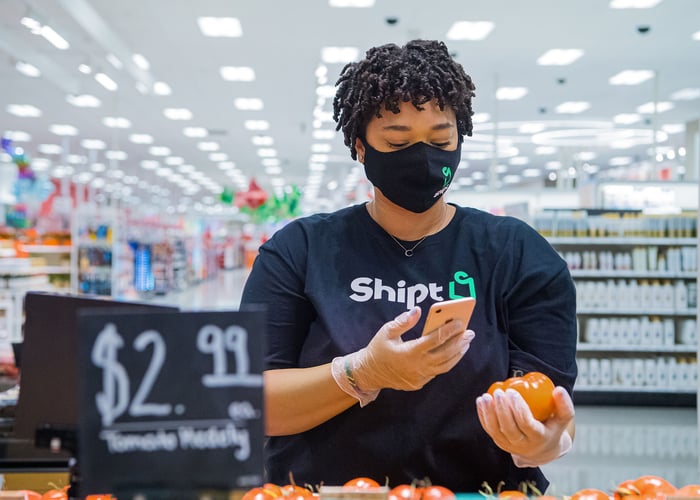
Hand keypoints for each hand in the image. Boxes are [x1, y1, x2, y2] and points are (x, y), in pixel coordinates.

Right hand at [332, 306, 474, 404]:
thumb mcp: (386, 332)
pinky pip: (437, 372)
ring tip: (465, 343)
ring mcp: (419, 377)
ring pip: (445, 366)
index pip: (435, 340)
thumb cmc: (378, 349)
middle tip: (470, 332)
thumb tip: (417, 310)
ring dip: (457, 354)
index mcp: (409, 352)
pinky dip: (447, 362)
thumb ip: (403, 321)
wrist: (369, 373)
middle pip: (445, 354)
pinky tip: (453, 353)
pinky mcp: (420, 383)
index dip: (449, 330)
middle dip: (459, 342)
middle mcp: (417, 366)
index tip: (460, 322)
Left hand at [476, 385, 574, 466]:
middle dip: (502, 410)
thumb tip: (558, 389)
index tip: (513, 391)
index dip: (518, 408)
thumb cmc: (552, 428)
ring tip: (486, 396)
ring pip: (496, 431)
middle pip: (509, 428)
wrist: (542, 450)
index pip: (526, 424)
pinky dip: (483, 416)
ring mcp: (509, 446)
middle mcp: (523, 445)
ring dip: (488, 413)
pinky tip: (481, 401)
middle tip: (499, 392)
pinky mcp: (499, 443)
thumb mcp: (563, 419)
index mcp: (539, 439)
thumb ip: (564, 405)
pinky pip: (489, 430)